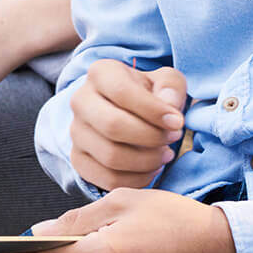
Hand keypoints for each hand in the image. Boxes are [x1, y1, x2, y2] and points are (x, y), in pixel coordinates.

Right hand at [69, 59, 186, 189]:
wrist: (126, 113)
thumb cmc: (148, 95)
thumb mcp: (165, 82)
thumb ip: (171, 87)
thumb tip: (169, 104)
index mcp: (99, 74)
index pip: (121, 92)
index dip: (153, 110)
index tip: (177, 122)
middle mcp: (80, 100)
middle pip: (112, 126)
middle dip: (151, 137)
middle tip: (173, 138)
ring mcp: (75, 131)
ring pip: (111, 156)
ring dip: (147, 160)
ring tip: (165, 153)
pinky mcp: (78, 159)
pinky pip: (108, 179)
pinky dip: (137, 179)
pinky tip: (152, 167)